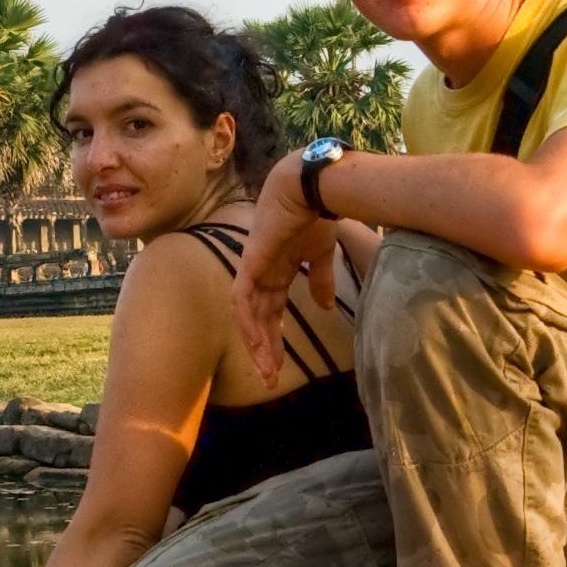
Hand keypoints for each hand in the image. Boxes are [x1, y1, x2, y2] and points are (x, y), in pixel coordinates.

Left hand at [231, 156, 341, 382]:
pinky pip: (242, 299)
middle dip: (265, 349)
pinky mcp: (251, 264)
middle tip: (271, 378)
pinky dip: (248, 322)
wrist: (312, 189)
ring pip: (248, 316)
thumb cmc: (317, 215)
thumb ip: (321, 281)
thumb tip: (325, 307)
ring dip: (257, 344)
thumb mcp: (322, 255)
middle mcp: (263, 273)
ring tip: (268, 370)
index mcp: (279, 271)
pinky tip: (256, 343)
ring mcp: (254, 269)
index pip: (272, 312)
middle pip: (259, 319)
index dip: (276, 339)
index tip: (282, 366)